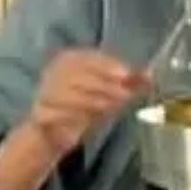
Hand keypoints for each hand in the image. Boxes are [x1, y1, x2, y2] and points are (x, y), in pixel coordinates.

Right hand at [25, 49, 147, 156]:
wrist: (57, 132)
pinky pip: (57, 113)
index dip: (107, 65)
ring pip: (69, 93)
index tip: (125, 74)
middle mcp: (53, 72)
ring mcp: (44, 92)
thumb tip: (150, 75)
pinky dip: (74, 116)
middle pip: (79, 75)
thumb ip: (130, 83)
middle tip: (125, 96)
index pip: (88, 57)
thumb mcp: (112, 92)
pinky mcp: (40, 113)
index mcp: (69, 59)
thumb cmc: (88, 105)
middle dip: (105, 86)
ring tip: (109, 108)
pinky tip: (87, 120)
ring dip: (93, 101)